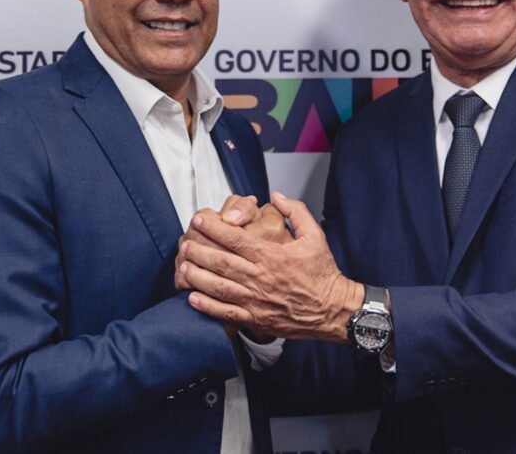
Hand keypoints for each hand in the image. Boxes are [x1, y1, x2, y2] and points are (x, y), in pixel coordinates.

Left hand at [179, 192, 363, 342]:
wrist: (333, 310)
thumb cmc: (323, 273)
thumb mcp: (315, 236)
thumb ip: (296, 212)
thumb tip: (276, 196)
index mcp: (272, 256)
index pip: (235, 239)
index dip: (213, 228)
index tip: (199, 220)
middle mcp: (260, 277)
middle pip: (220, 262)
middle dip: (198, 251)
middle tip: (184, 242)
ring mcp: (256, 300)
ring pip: (218, 287)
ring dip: (197, 276)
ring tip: (182, 267)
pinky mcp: (256, 319)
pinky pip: (226, 313)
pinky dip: (207, 306)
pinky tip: (192, 298)